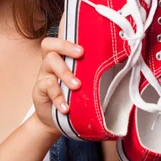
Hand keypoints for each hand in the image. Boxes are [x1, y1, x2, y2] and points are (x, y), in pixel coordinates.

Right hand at [31, 14, 83, 135]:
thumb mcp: (84, 83)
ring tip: (77, 86)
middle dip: (66, 47)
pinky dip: (59, 97)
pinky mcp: (38, 89)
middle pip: (50, 44)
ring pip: (50, 62)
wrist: (56, 120)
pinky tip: (66, 107)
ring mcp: (44, 75)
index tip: (84, 49)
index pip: (61, 39)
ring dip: (65, 72)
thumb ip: (92, 73)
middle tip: (80, 54)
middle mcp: (50, 63)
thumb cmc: (73, 98)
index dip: (69, 40)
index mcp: (62, 58)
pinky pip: (47, 86)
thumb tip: (122, 67)